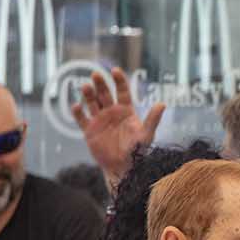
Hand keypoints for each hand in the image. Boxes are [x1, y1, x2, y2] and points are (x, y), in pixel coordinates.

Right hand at [72, 66, 164, 186]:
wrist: (123, 169)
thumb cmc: (137, 152)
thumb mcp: (146, 135)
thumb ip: (153, 120)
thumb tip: (162, 104)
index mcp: (126, 111)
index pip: (123, 91)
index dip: (119, 81)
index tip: (115, 70)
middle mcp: (112, 112)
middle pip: (105, 94)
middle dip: (101, 84)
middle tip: (96, 74)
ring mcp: (100, 120)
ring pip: (92, 103)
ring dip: (88, 94)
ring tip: (86, 87)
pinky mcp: (89, 130)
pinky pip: (81, 119)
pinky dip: (78, 112)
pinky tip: (77, 106)